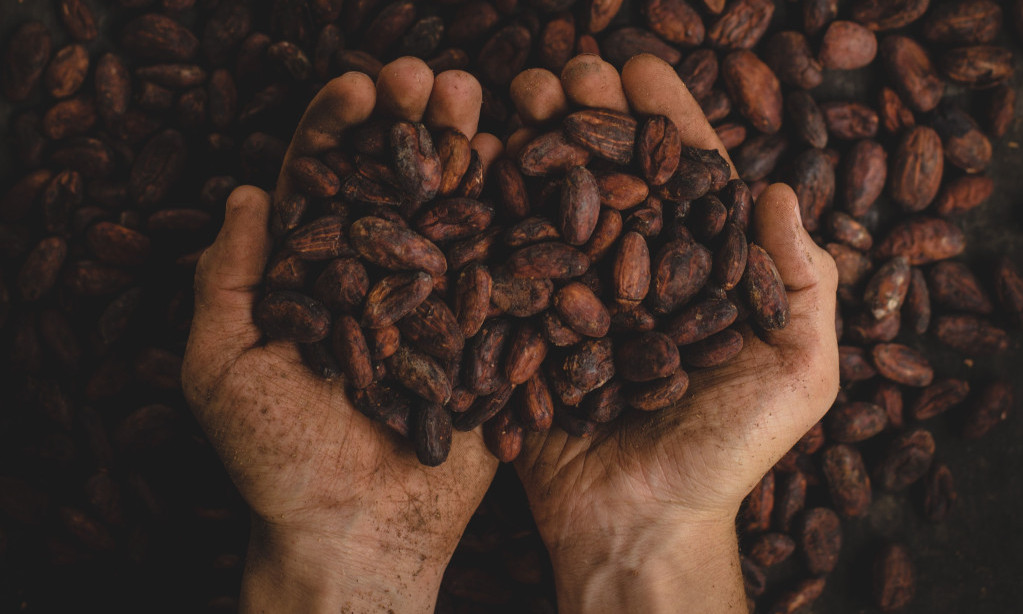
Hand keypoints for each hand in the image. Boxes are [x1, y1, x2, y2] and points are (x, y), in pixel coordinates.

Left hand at [182, 58, 502, 612]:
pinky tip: (529, 171)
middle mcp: (379, 278)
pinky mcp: (485, 336)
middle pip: (396, 184)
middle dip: (413, 125)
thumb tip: (247, 194)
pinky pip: (504, 272)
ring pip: (453, 214)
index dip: (339, 130)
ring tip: (482, 102)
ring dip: (467, 154)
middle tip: (434, 79)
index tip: (361, 88)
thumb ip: (226, 282)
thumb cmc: (277, 462)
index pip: (323, 183)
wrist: (359, 533)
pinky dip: (517, 220)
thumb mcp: (222, 369)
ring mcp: (437, 303)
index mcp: (314, 276)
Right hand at [509, 55, 839, 612]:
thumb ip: (803, 283)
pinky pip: (505, 261)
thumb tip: (782, 189)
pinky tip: (473, 159)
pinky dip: (488, 208)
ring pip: (554, 203)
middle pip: (612, 175)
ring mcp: (576, 298)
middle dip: (589, 115)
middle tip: (565, 72)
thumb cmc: (726, 454)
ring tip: (514, 96)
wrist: (638, 525)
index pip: (684, 177)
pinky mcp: (526, 329)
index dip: (665, 118)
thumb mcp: (798, 374)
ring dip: (535, 143)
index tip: (639, 68)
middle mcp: (636, 273)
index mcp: (700, 272)